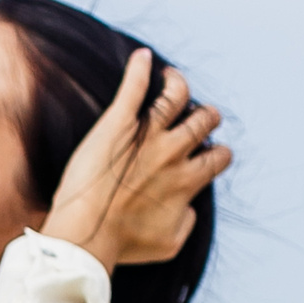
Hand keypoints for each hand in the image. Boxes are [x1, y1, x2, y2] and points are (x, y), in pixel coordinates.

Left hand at [39, 48, 231, 270]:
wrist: (85, 234)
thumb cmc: (123, 244)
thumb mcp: (169, 243)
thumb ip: (188, 221)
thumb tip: (191, 206)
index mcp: (188, 180)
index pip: (219, 156)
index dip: (216, 154)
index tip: (204, 156)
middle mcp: (174, 152)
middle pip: (205, 120)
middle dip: (205, 117)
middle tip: (194, 118)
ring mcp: (146, 134)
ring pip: (179, 96)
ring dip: (179, 85)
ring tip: (171, 80)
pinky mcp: (117, 123)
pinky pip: (134, 86)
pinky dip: (140, 68)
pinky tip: (142, 58)